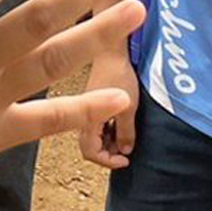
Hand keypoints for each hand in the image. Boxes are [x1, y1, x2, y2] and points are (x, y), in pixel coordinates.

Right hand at [78, 53, 139, 168]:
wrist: (113, 49)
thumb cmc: (119, 72)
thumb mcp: (128, 107)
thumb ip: (125, 131)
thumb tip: (125, 150)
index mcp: (87, 119)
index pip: (90, 152)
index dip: (108, 161)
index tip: (125, 159)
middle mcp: (83, 115)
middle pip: (90, 146)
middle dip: (108, 153)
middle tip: (126, 152)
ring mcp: (87, 107)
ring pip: (94, 135)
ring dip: (109, 142)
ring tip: (125, 139)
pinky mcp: (93, 100)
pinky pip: (98, 123)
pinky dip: (109, 129)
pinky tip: (120, 124)